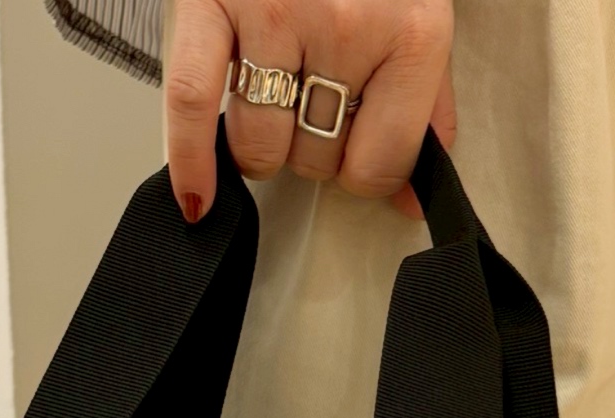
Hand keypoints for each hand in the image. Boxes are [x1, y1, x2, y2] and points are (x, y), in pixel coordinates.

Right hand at [166, 0, 455, 221]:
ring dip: (262, 149)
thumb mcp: (416, 17)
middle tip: (314, 104)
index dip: (366, 173)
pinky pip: (194, 107)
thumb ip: (422, 110)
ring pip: (261, 149)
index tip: (358, 152)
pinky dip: (191, 164)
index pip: (380, 166)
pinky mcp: (212, 6)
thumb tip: (411, 201)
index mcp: (410, 31)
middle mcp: (346, 23)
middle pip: (318, 162)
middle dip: (313, 150)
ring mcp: (275, 15)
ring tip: (272, 103)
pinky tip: (197, 198)